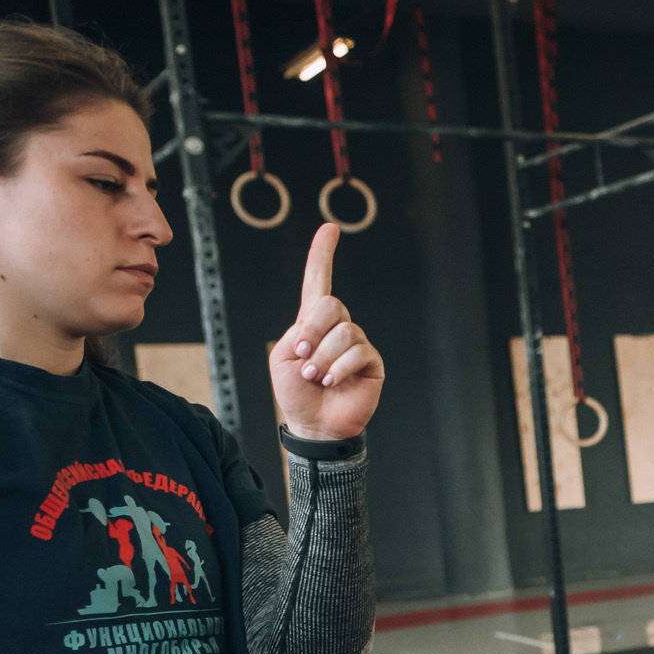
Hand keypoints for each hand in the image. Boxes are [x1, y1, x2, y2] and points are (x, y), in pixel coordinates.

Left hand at [270, 223, 384, 440]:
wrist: (314, 424)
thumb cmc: (295, 393)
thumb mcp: (281, 356)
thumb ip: (299, 333)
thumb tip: (328, 330)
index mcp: (312, 322)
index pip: (319, 280)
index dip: (323, 253)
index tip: (330, 228)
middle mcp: (337, 328)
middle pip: (332, 304)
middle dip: (312, 331)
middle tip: (303, 357)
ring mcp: (356, 344)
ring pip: (344, 331)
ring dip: (323, 357)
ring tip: (316, 376)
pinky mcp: (371, 362)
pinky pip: (358, 351)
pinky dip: (338, 367)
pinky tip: (331, 381)